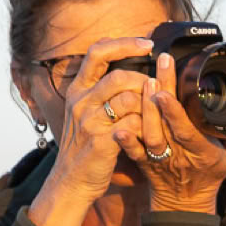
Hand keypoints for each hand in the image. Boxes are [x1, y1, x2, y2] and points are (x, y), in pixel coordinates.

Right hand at [45, 36, 154, 204]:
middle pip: (118, 76)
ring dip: (147, 106)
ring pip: (129, 99)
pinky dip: (146, 126)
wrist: (71, 181)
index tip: (147, 44)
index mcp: (77, 90)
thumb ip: (102, 90)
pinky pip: (133, 124)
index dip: (124, 44)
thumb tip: (132, 68)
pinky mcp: (101, 141)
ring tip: (152, 115)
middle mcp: (81, 102)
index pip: (97, 52)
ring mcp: (89, 121)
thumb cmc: (84, 145)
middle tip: (155, 91)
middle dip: (143, 81)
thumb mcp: (84, 112)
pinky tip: (148, 132)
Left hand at [115, 52, 225, 213]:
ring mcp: (160, 159)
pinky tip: (118, 127)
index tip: (166, 91)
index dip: (175, 112)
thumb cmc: (208, 177)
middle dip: (161, 94)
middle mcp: (179, 154)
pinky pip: (134, 152)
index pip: (187, 130)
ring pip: (149, 135)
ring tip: (144, 83)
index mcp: (202, 152)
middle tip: (158, 68)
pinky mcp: (144, 163)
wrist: (184, 205)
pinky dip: (126, 141)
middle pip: (167, 124)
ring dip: (145, 110)